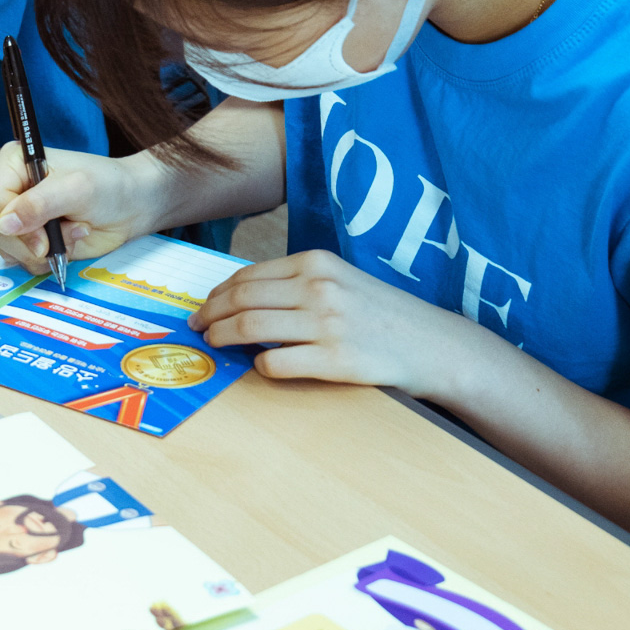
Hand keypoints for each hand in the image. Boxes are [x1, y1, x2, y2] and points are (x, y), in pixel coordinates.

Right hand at [0, 145, 168, 272]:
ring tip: (74, 233)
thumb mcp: (76, 189)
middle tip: (65, 236)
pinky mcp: (32, 240)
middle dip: (30, 241)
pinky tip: (69, 244)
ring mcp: (21, 218)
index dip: (12, 223)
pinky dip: (46, 261)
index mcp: (14, 165)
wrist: (132, 207)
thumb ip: (39, 205)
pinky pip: (23, 260)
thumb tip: (4, 225)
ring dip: (42, 252)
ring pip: (8, 248)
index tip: (42, 238)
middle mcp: (11, 191)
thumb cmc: (107, 186)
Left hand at [189, 250, 478, 397]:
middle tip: (198, 329)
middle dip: (210, 315)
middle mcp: (319, 288)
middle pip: (241, 299)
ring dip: (222, 338)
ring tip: (214, 345)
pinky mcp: (336, 360)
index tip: (204, 307)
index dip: (216, 294)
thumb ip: (296, 283)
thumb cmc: (379, 313)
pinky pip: (277, 363)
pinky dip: (259, 366)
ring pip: (250, 328)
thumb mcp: (339, 280)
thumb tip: (241, 299)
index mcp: (316, 263)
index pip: (247, 276)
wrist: (431, 343)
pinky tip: (258, 366)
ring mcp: (327, 324)